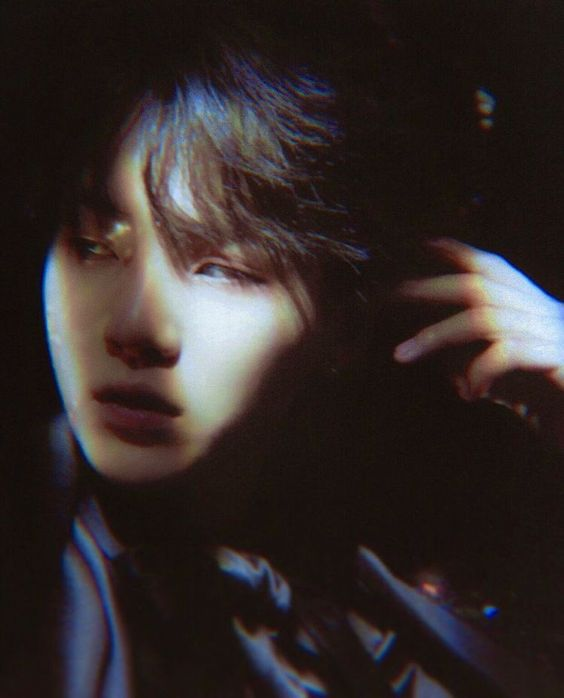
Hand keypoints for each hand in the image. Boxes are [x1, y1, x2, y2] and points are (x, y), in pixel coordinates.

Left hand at [393, 238, 563, 445]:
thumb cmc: (555, 398)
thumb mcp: (516, 369)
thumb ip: (482, 353)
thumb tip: (433, 350)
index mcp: (537, 309)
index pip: (496, 269)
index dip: (462, 253)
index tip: (427, 244)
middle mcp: (547, 314)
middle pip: (482, 285)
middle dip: (432, 288)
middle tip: (393, 297)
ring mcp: (554, 335)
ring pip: (484, 319)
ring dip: (437, 335)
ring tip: (404, 354)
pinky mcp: (560, 361)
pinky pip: (508, 353)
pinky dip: (480, 370)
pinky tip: (472, 393)